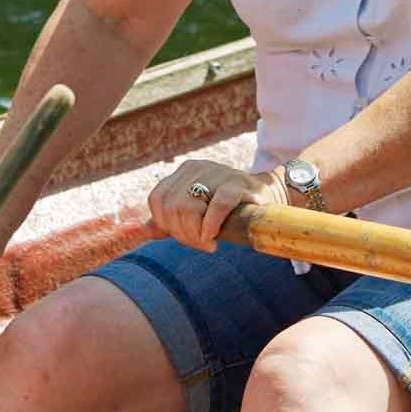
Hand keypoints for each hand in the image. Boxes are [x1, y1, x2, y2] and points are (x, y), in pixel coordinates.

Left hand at [146, 159, 284, 251]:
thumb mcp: (196, 212)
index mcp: (183, 172)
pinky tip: (214, 237)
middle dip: (184, 233)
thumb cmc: (230, 209)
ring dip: (196, 233)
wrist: (270, 198)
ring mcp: (218, 173)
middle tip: (201, 243)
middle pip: (172, 208)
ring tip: (209, 242)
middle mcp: (197, 168)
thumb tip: (140, 231)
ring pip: (189, 208)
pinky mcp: (238, 184)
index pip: (158, 201)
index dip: (167, 225)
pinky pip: (216, 205)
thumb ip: (169, 221)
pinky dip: (211, 225)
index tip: (187, 237)